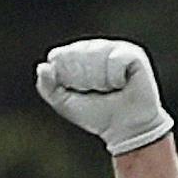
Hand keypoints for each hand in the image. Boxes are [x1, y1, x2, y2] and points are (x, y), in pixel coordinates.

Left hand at [35, 39, 172, 154]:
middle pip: (76, 54)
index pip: (60, 56)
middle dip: (84, 80)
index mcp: (78, 55)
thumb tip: (43, 66)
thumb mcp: (64, 104)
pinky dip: (115, 78)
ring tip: (111, 89)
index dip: (67, 77)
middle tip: (98, 92)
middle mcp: (96, 47)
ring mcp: (115, 48)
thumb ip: (47, 87)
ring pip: (95, 55)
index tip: (81, 92)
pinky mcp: (133, 54)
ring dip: (100, 80)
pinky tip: (123, 84)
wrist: (126, 130)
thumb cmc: (97, 116)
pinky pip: (115, 60)